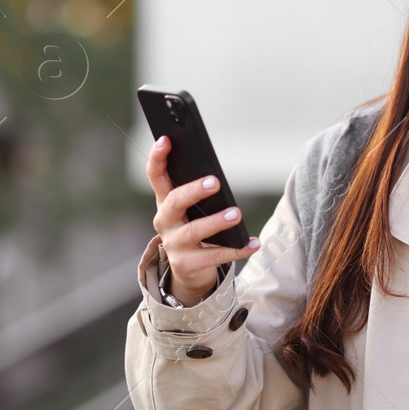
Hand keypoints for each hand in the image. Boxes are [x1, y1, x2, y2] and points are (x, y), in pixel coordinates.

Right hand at [146, 135, 259, 303]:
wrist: (188, 270)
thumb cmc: (195, 228)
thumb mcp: (192, 210)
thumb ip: (198, 192)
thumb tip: (217, 176)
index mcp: (164, 202)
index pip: (156, 175)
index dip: (158, 157)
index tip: (166, 139)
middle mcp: (164, 221)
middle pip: (175, 201)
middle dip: (194, 190)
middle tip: (215, 182)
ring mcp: (173, 244)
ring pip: (193, 231)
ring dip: (216, 222)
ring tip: (236, 214)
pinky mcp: (185, 264)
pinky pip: (213, 256)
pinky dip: (236, 249)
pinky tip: (253, 243)